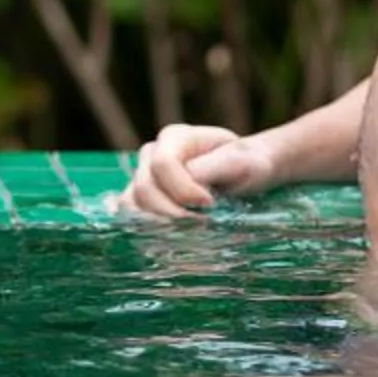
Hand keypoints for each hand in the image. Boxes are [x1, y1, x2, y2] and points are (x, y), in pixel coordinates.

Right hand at [116, 124, 272, 219]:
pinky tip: (172, 238)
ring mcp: (143, 177)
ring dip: (158, 225)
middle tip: (202, 225)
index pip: (163, 164)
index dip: (183, 189)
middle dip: (172, 213)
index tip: (210, 204)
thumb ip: (213, 167)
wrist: (245, 173)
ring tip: (189, 234)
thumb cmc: (246, 163)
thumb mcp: (239, 160)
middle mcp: (152, 154)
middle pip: (144, 188)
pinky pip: (131, 217)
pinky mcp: (141, 199)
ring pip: (132, 205)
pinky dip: (148, 231)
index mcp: (175, 138)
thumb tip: (189, 184)